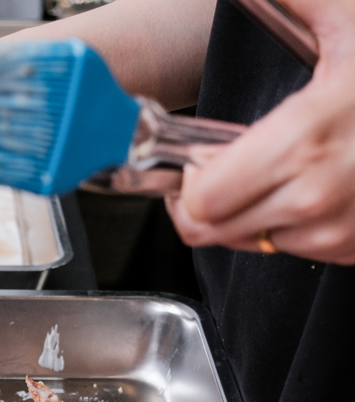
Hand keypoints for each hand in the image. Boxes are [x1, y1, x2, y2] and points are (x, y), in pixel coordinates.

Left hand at [167, 0, 354, 264]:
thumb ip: (294, 1)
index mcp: (305, 141)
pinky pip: (298, 250)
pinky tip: (310, 185)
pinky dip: (291, 224)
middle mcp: (321, 196)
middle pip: (214, 231)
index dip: (188, 179)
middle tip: (220, 167)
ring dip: (249, 213)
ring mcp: (344, 228)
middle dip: (206, 200)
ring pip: (253, 244)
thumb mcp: (347, 18)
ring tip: (274, 171)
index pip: (202, 201)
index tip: (198, 156)